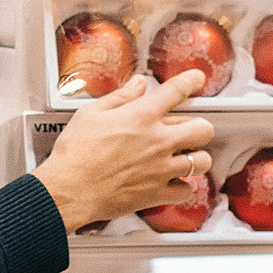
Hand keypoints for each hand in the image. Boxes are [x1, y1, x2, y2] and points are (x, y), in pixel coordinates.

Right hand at [33, 72, 215, 233]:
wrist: (69, 190)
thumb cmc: (75, 154)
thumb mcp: (91, 114)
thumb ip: (120, 97)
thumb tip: (138, 84)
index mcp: (141, 116)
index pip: (176, 91)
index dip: (191, 81)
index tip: (196, 79)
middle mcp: (158, 141)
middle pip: (203, 129)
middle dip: (199, 127)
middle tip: (189, 130)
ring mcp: (161, 169)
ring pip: (202, 161)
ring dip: (196, 158)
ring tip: (185, 157)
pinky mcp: (157, 193)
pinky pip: (186, 191)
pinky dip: (182, 187)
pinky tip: (172, 182)